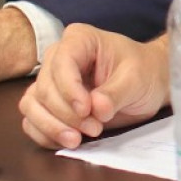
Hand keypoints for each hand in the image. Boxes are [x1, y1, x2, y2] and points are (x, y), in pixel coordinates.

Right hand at [19, 26, 169, 149]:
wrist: (149, 84)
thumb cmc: (144, 72)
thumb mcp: (137, 79)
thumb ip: (116, 92)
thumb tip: (97, 109)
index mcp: (79, 39)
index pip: (60, 63)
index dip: (69, 90)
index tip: (87, 110)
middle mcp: (58, 57)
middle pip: (44, 89)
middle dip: (66, 115)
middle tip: (95, 128)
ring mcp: (50, 81)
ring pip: (32, 106)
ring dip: (52, 127)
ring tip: (77, 140)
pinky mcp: (48, 104)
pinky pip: (32, 121)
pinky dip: (45, 134)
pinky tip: (67, 141)